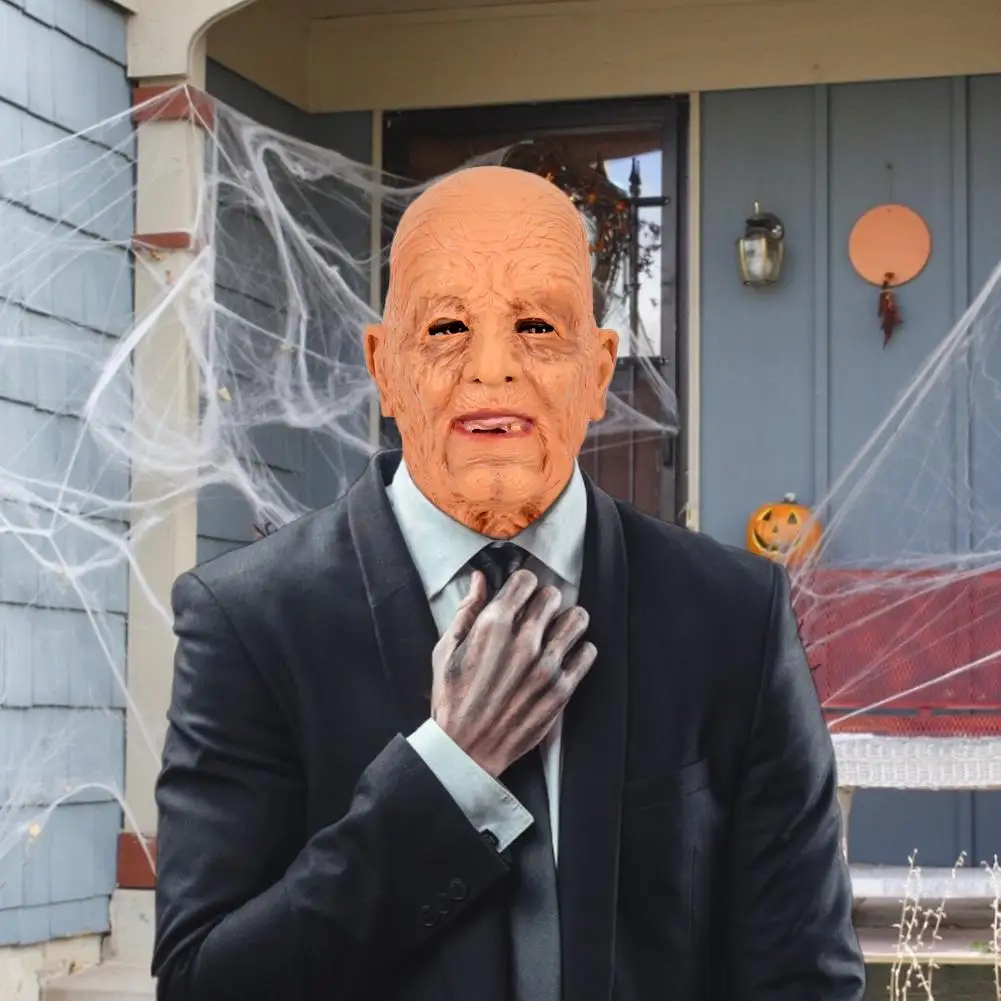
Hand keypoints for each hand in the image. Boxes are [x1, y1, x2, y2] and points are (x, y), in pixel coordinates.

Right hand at [430, 569, 595, 777]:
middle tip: (537, 614)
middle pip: (552, 595)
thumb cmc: (453, 701)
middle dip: (543, 600)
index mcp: (493, 627)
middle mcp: (523, 642)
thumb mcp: (446, 650)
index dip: (523, 584)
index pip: (525, 580)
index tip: (521, 594)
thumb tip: (479, 580)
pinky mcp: (561, 689)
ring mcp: (546, 666)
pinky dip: (580, 650)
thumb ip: (466, 611)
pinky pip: (588, 653)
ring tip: (557, 630)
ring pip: (577, 619)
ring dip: (567, 620)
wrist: (466, 749)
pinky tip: (565, 656)